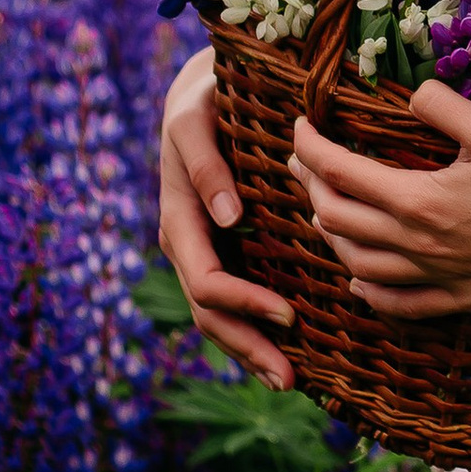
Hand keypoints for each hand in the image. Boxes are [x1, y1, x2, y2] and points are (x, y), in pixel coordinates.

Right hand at [160, 47, 298, 391]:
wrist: (204, 91)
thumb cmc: (203, 99)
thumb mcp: (196, 120)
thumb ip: (205, 163)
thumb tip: (227, 215)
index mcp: (180, 219)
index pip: (205, 280)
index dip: (243, 304)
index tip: (287, 315)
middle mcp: (189, 245)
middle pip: (210, 314)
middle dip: (248, 348)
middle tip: (290, 378)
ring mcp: (205, 252)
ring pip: (219, 318)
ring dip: (251, 352)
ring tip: (290, 380)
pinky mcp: (224, 252)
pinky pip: (235, 302)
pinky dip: (256, 331)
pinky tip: (288, 353)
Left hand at [288, 84, 470, 315]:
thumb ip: (443, 105)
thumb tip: (411, 93)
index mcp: (417, 199)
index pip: (341, 171)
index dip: (311, 146)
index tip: (300, 125)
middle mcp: (416, 244)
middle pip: (338, 218)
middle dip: (311, 184)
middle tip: (304, 160)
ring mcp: (437, 276)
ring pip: (358, 263)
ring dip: (332, 234)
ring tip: (324, 211)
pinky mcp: (461, 298)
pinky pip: (399, 304)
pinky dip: (369, 291)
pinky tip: (360, 281)